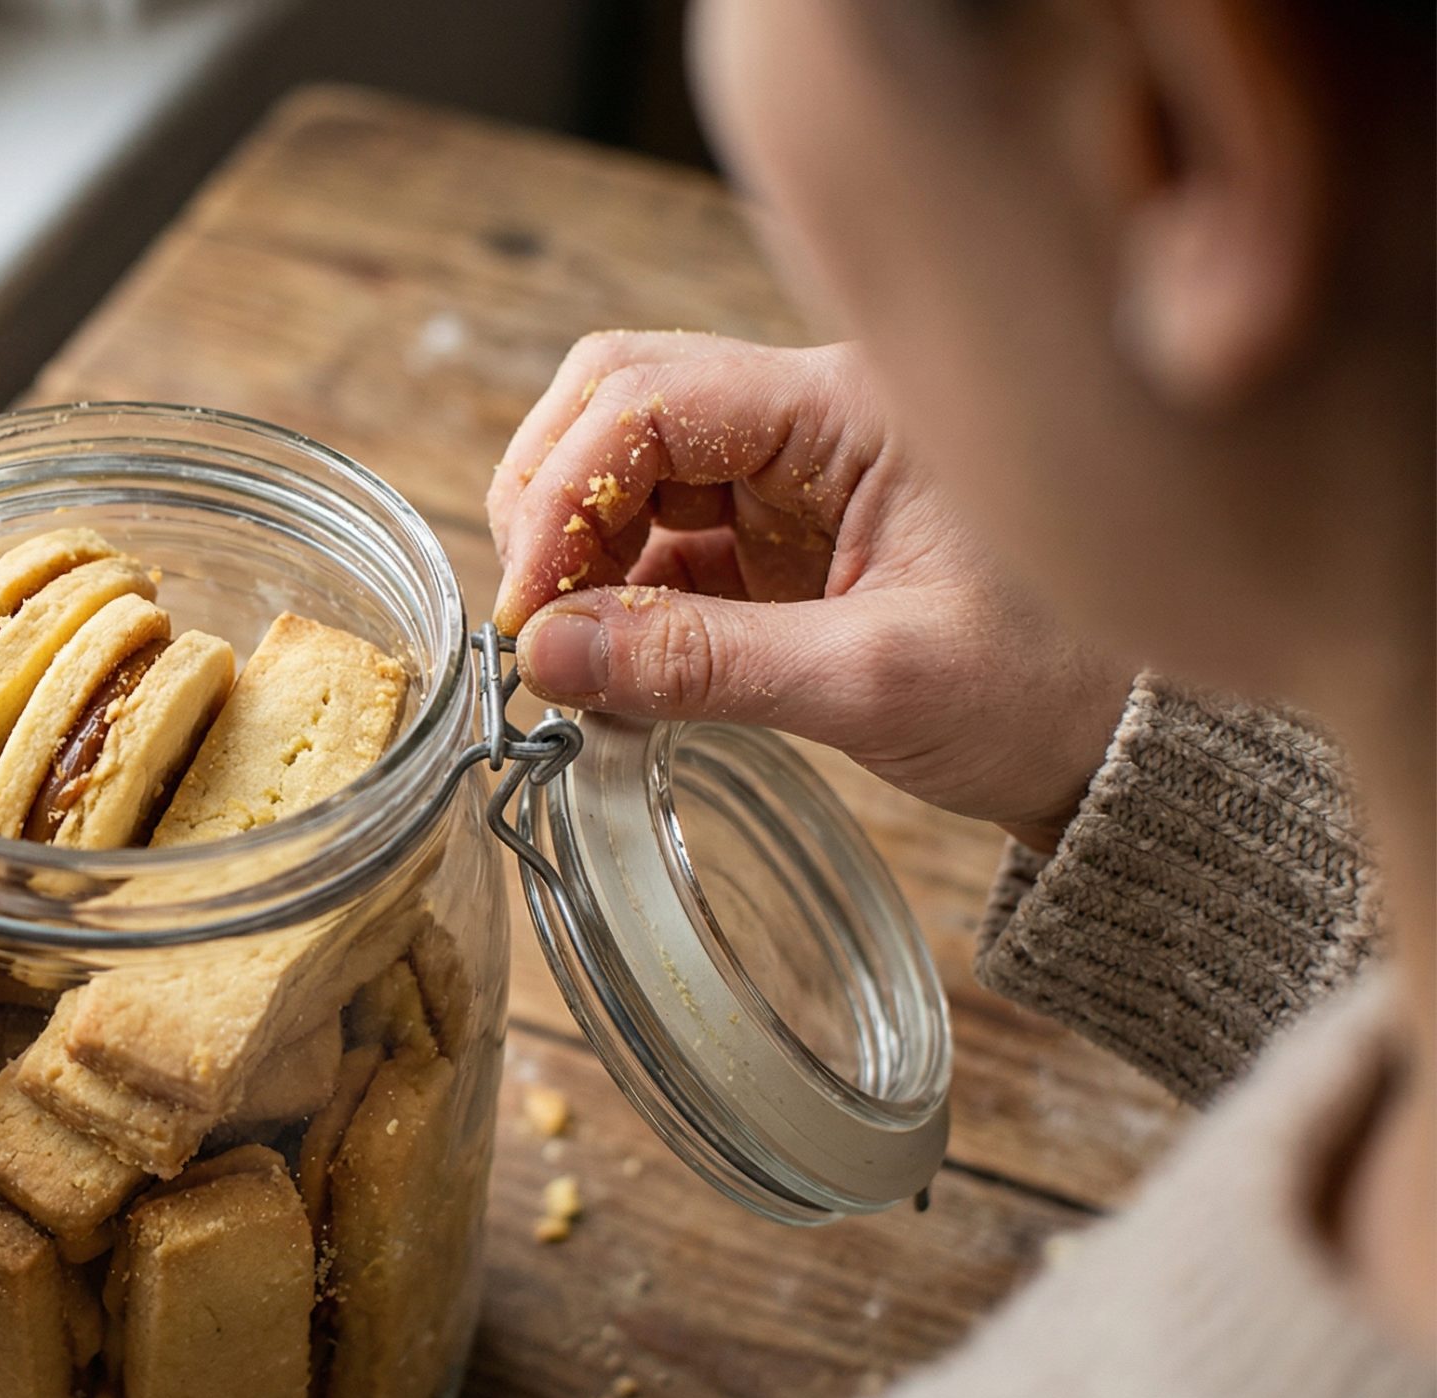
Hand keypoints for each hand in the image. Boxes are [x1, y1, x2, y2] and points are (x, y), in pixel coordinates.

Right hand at [488, 333, 1131, 847]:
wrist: (1122, 748)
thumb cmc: (1047, 693)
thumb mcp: (876, 684)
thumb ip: (705, 666)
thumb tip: (547, 652)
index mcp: (853, 407)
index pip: (649, 396)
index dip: (564, 494)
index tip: (529, 608)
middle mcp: (810, 414)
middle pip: (616, 398)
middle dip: (549, 499)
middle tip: (531, 617)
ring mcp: (787, 472)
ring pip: (622, 461)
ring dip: (570, 545)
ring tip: (563, 648)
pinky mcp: (774, 535)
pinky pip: (656, 535)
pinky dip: (609, 593)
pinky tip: (604, 662)